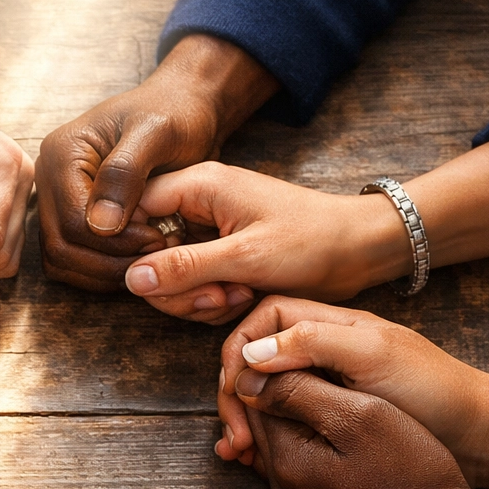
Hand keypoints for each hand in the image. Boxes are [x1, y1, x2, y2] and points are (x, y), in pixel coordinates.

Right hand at [36, 34, 278, 291]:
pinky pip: (73, 261)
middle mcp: (50, 179)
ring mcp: (58, 201)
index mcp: (62, 153)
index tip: (158, 236)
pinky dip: (101, 273)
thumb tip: (100, 223)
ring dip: (103, 274)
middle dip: (108, 263)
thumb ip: (126, 172)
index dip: (114, 243)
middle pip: (60, 247)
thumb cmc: (176, 113)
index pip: (71, 221)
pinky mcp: (72, 218)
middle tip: (155, 257)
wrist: (185, 109)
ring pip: (61, 261)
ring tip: (148, 260)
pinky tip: (137, 261)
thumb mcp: (158, 132)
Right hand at [125, 165, 410, 322]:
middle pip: (146, 253)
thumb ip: (184, 268)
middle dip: (177, 287)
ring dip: (197, 300)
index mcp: (197, 185)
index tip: (165, 277)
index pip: (131, 210)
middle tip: (217, 296)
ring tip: (238, 296)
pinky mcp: (219, 257)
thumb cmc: (312, 243)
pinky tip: (242, 299)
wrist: (358, 252)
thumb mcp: (246, 258)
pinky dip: (212, 303)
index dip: (136, 249)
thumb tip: (131, 278)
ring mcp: (206, 233)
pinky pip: (192, 287)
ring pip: (167, 277)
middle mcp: (195, 205)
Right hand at [218, 297, 488, 468]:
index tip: (236, 391)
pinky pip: (285, 420)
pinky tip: (253, 459)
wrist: (479, 434)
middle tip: (233, 434)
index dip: (239, 350)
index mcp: (333, 325)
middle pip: (257, 358)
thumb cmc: (433, 391)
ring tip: (236, 451)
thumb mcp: (371, 357)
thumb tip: (251, 354)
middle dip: (236, 391)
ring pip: (266, 392)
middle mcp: (325, 351)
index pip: (263, 320)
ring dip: (245, 418)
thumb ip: (312, 345)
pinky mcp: (334, 418)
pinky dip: (264, 437)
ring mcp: (329, 386)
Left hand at [226, 367, 478, 488]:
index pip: (254, 396)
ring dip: (297, 414)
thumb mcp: (361, 416)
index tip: (317, 357)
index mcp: (285, 460)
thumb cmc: (412, 470)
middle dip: (284, 391)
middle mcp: (279, 485)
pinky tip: (341, 430)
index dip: (279, 366)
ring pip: (280, 437)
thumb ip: (299, 392)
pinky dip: (310, 438)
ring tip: (340, 398)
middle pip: (262, 419)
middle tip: (329, 374)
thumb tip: (247, 378)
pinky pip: (297, 459)